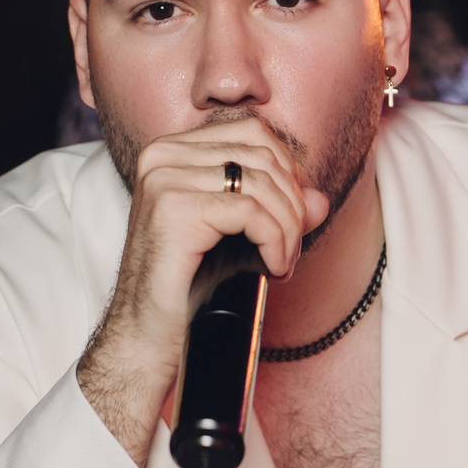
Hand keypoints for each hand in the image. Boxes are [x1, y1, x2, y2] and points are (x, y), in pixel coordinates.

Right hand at [79, 118, 328, 464]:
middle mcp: (163, 155)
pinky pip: (252, 212)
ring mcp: (165, 179)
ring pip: (262, 182)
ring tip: (281, 261)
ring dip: (287, 227)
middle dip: (291, 204)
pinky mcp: (174, 209)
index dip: (286, 173)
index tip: (289, 219)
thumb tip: (320, 199)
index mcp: (172, 151)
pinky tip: (271, 267)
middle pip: (262, 154)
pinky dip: (275, 241)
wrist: (147, 335)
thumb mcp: (241, 238)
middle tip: (289, 249)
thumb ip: (279, 211)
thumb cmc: (187, 286)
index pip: (253, 133)